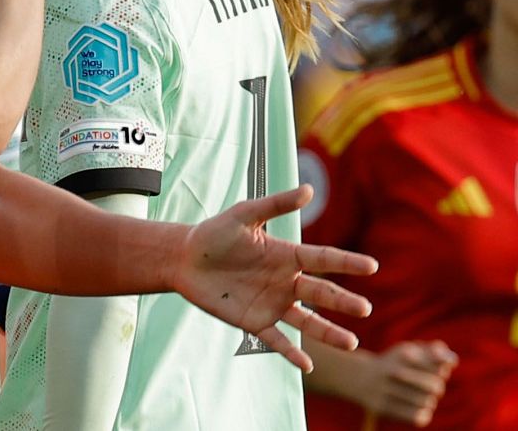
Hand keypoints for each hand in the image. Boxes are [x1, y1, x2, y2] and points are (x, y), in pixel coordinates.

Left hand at [172, 184, 377, 372]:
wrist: (183, 259)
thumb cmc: (214, 234)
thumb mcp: (243, 215)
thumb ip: (275, 205)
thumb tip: (309, 189)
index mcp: (287, 255)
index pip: (323, 259)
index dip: (347, 262)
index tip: (371, 266)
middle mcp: (286, 281)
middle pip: (321, 292)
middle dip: (342, 301)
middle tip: (364, 308)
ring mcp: (272, 303)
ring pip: (307, 321)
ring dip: (328, 332)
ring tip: (351, 343)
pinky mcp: (254, 321)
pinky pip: (277, 339)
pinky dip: (291, 352)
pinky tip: (307, 365)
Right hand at [352, 340, 457, 426]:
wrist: (357, 377)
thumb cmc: (395, 364)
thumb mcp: (412, 350)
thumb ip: (435, 352)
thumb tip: (451, 361)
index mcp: (404, 353)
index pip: (441, 364)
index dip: (443, 368)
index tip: (437, 368)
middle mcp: (393, 371)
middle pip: (436, 387)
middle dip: (436, 387)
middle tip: (429, 387)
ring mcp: (385, 390)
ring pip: (427, 403)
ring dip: (427, 401)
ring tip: (420, 397)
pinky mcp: (380, 407)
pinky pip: (416, 417)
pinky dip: (421, 414)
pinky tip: (415, 408)